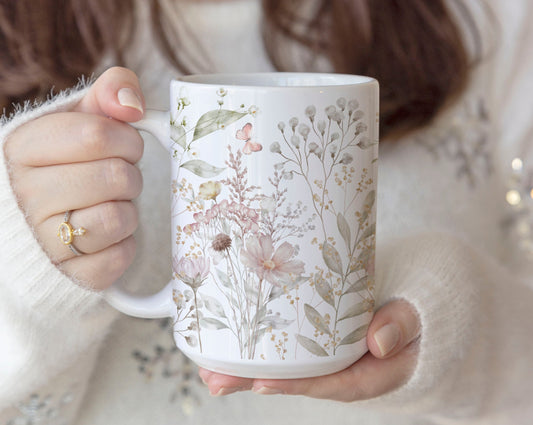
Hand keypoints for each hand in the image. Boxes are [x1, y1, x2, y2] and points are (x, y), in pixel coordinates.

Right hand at [3, 67, 145, 289]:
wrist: (43, 226)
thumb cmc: (68, 166)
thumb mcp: (80, 120)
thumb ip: (107, 94)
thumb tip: (131, 102)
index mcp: (21, 149)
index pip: (97, 134)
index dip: (126, 139)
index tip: (124, 145)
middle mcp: (24, 197)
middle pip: (116, 176)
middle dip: (130, 174)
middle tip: (115, 178)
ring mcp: (44, 241)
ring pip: (120, 217)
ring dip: (128, 209)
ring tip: (108, 205)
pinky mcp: (72, 275)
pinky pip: (121, 255)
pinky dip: (124, 244)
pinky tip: (105, 236)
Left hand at [199, 299, 420, 400]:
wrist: (418, 305)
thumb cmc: (418, 311)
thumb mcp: (420, 316)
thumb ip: (403, 323)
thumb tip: (380, 341)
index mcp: (370, 370)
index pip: (330, 382)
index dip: (295, 385)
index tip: (261, 383)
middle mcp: (344, 366)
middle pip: (297, 378)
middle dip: (253, 380)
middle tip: (214, 379)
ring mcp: (329, 352)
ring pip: (286, 363)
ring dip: (246, 366)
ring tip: (208, 366)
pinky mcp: (319, 336)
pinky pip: (289, 344)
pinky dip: (260, 345)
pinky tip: (230, 342)